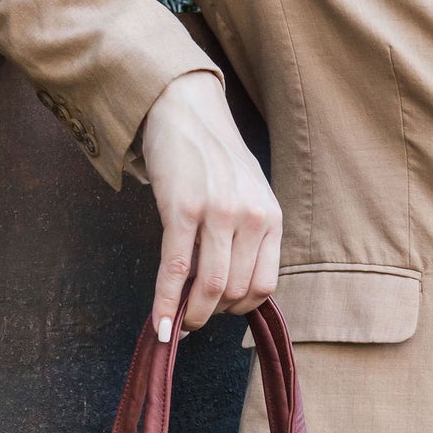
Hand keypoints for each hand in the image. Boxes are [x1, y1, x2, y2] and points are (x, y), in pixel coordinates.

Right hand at [138, 70, 282, 339]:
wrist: (186, 110)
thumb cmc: (215, 156)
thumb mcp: (248, 193)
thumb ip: (248, 234)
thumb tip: (230, 287)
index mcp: (271, 217)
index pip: (265, 286)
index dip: (240, 308)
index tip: (220, 310)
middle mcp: (251, 217)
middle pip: (235, 291)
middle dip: (212, 313)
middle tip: (193, 315)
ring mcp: (219, 213)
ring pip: (209, 287)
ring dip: (191, 316)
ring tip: (179, 322)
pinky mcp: (183, 209)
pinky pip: (176, 270)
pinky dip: (166, 303)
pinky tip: (161, 323)